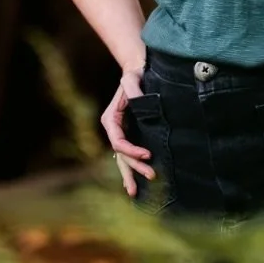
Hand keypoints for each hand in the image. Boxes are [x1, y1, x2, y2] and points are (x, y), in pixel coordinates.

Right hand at [101, 66, 155, 197]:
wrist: (137, 69)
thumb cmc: (135, 74)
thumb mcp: (132, 79)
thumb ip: (134, 90)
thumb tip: (139, 101)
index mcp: (110, 119)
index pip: (119, 142)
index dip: (132, 151)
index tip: (148, 155)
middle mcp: (113, 128)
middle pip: (121, 154)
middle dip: (135, 168)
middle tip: (153, 176)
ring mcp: (121, 132)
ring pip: (123, 158)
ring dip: (130, 174)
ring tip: (135, 192)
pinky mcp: (130, 133)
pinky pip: (129, 154)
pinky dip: (131, 167)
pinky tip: (136, 181)